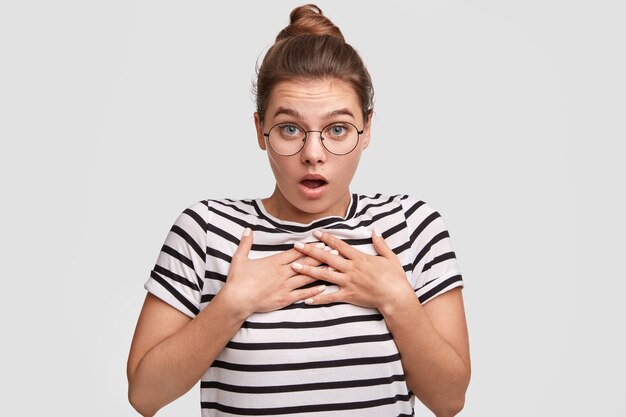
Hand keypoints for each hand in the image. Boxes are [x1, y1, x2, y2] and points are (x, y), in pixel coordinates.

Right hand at [221, 228, 327, 317]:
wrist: (237, 299)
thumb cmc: (238, 280)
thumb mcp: (240, 258)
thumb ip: (245, 243)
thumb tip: (247, 229)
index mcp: (274, 262)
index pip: (296, 252)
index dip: (309, 247)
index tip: (321, 242)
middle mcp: (283, 272)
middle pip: (306, 262)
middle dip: (321, 256)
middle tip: (335, 251)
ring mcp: (285, 286)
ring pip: (307, 277)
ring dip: (321, 271)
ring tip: (334, 266)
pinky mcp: (285, 299)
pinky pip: (302, 294)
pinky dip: (313, 291)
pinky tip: (324, 287)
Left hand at [291, 229, 414, 310]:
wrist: (396, 296)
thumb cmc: (395, 278)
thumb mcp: (390, 257)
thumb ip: (380, 243)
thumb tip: (375, 230)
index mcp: (360, 258)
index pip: (340, 245)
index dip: (327, 238)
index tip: (316, 233)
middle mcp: (351, 269)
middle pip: (327, 257)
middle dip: (310, 251)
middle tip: (297, 245)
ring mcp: (348, 282)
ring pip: (324, 275)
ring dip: (308, 270)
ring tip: (294, 266)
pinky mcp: (348, 295)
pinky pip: (330, 297)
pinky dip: (318, 298)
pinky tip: (306, 298)